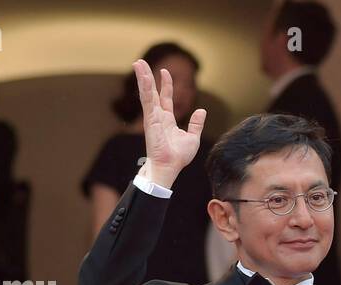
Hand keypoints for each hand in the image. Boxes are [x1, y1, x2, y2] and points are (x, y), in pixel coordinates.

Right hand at [133, 59, 205, 189]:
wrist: (171, 167)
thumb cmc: (178, 157)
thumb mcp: (193, 137)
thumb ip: (196, 124)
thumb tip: (201, 111)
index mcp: (167, 120)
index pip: (165, 98)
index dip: (165, 85)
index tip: (164, 72)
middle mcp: (158, 116)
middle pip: (152, 92)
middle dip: (147, 77)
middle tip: (140, 62)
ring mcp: (152, 117)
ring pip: (147, 93)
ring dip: (142, 78)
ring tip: (138, 63)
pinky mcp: (150, 119)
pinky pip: (147, 100)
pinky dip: (145, 88)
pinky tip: (143, 76)